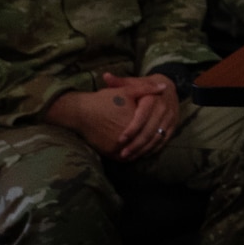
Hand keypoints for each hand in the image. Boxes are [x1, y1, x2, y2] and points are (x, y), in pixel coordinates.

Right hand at [44, 74, 177, 160]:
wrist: (79, 112)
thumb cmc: (103, 100)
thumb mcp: (126, 90)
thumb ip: (146, 88)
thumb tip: (164, 86)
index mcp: (132, 121)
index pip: (151, 126)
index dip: (158, 125)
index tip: (162, 123)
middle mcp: (125, 138)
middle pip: (145, 142)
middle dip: (153, 140)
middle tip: (159, 137)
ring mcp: (116, 148)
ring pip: (137, 152)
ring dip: (143, 150)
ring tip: (149, 145)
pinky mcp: (109, 153)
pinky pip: (125, 157)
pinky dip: (132, 155)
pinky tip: (136, 150)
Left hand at [101, 72, 180, 160]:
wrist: (169, 86)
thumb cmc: (146, 85)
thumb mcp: (134, 82)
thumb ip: (120, 82)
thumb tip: (105, 76)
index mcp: (153, 98)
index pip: (142, 116)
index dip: (132, 129)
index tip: (120, 140)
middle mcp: (164, 108)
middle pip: (150, 130)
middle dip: (136, 144)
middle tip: (123, 154)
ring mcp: (171, 118)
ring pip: (157, 138)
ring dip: (144, 149)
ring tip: (130, 157)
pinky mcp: (174, 125)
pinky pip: (165, 140)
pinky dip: (154, 149)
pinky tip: (143, 155)